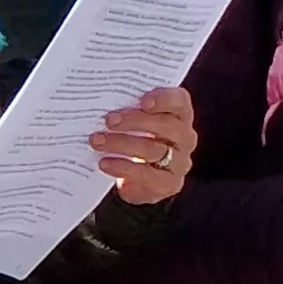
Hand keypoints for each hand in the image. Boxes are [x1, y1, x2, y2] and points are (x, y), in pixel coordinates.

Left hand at [91, 86, 199, 204]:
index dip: (164, 99)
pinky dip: (122, 167)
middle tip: (108, 120)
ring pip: (153, 150)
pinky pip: (146, 175)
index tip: (143, 101)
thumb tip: (101, 101)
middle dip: (135, 121)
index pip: (179, 101)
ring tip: (97, 141)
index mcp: (180, 116)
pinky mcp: (169, 184)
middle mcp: (185, 137)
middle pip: (166, 125)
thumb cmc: (135, 141)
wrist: (137, 180)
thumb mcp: (134, 123)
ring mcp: (180, 162)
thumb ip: (128, 110)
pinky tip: (105, 163)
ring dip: (121, 144)